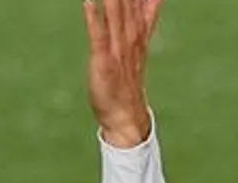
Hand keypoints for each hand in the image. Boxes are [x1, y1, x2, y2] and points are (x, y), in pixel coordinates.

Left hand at [85, 0, 163, 148]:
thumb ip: (147, 15)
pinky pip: (99, 35)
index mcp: (139, 29)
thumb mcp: (139, 41)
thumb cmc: (127, 78)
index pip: (143, 0)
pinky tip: (90, 1)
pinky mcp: (105, 60)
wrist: (126, 116)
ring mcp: (119, 47)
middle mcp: (131, 35)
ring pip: (116, 11)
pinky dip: (95, 17)